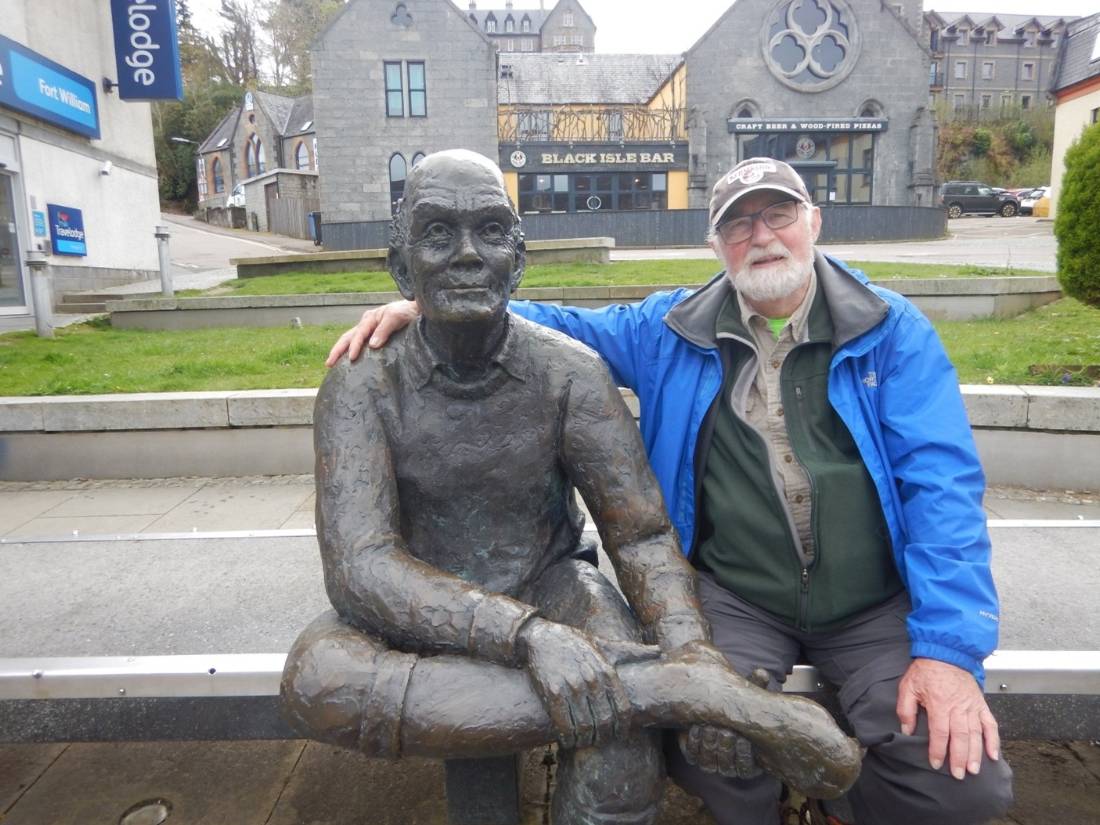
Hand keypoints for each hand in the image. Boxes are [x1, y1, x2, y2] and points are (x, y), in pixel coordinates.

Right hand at [325, 300, 419, 365]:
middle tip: (328, 363)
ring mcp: (369, 330)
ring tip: (331, 364)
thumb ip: (384, 329)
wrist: (415, 310)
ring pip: (350, 340)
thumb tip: (372, 345)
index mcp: (370, 319)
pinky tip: (347, 361)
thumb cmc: (406, 312)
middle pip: (347, 337)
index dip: (354, 346)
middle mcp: (366, 324)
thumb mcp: (396, 317)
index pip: (358, 334)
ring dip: (340, 351)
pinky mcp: (374, 335)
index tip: (351, 358)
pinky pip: (359, 343)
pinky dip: (350, 351)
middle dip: (337, 350)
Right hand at [518, 618, 631, 749]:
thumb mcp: (606, 645)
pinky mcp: (551, 692)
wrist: (543, 637)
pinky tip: (567, 740)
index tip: (618, 735)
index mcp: (607, 671)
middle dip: (604, 737)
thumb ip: (632, 651)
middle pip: (605, 721)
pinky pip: (563, 723)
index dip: (623, 728)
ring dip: (585, 740)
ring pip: (585, 726)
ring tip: (584, 742)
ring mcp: (571, 686)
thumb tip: (660, 650)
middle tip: (599, 742)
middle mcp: (591, 679)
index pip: (623, 709)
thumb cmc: (577, 643)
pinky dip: (567, 737)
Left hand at [673, 644, 768, 778]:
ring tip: (709, 726)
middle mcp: (729, 767)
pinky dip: (693, 741)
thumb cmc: (736, 703)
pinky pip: (691, 755)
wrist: (710, 705)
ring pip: (708, 763)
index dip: (743, 753)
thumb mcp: (747, 696)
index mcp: (749, 760)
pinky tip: (695, 725)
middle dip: (725, 746)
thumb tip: (761, 673)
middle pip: (726, 766)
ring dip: (708, 744)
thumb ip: (756, 687)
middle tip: (724, 729)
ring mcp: (710, 762)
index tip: (742, 736)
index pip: (746, 768)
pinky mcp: (693, 755)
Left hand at [896, 657, 1000, 779]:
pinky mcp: (981, 704)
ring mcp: (972, 706)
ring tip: (974, 770)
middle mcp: (958, 707)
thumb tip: (906, 731)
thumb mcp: (908, 686)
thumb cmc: (926, 671)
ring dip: (975, 753)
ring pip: (976, 734)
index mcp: (939, 704)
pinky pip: (990, 724)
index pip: (939, 732)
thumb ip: (906, 710)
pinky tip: (993, 754)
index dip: (938, 750)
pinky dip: (994, 740)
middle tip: (958, 775)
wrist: (946, 653)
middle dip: (959, 758)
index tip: (936, 763)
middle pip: (960, 737)